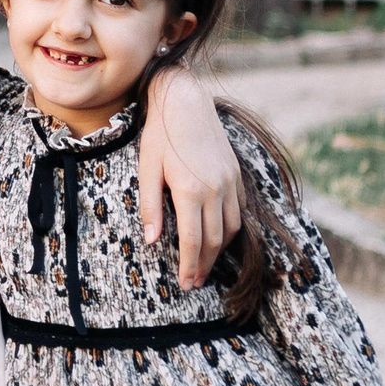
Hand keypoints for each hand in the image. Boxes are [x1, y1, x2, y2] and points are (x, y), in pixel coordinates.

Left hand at [141, 69, 244, 286]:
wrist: (185, 102)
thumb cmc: (160, 136)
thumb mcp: (146, 170)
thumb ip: (151, 207)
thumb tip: (151, 240)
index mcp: (190, 190)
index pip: (192, 241)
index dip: (189, 265)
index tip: (186, 283)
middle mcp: (215, 189)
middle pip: (213, 240)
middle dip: (203, 264)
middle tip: (193, 282)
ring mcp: (229, 181)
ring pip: (230, 228)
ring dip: (218, 250)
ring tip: (203, 263)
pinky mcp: (235, 173)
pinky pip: (238, 210)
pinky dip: (229, 228)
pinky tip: (218, 235)